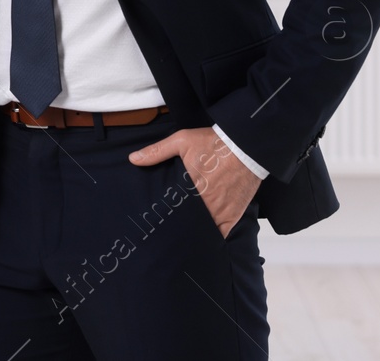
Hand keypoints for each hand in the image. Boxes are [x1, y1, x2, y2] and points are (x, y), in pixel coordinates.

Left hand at [128, 126, 259, 237]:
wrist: (246, 146)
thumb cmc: (213, 143)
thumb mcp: (182, 141)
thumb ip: (157, 152)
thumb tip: (133, 159)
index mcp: (189, 188)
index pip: (172, 210)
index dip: (165, 217)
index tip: (156, 222)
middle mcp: (205, 204)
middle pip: (187, 222)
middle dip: (178, 226)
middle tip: (168, 231)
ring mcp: (221, 211)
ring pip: (204, 230)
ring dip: (195, 231)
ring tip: (183, 237)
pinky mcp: (234, 214)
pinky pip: (222, 232)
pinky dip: (214, 235)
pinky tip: (205, 238)